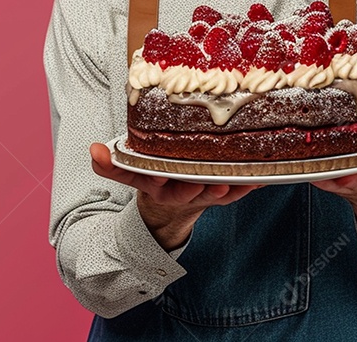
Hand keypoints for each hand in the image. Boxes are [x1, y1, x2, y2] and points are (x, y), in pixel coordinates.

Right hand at [89, 143, 261, 249]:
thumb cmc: (156, 177)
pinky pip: (239, 191)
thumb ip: (111, 164)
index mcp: (157, 186)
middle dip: (203, 186)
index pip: (154, 184)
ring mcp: (204, 194)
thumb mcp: (131, 173)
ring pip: (219, 192)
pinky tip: (264, 176)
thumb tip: (92, 150)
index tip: (162, 175)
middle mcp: (181, 192)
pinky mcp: (224, 193)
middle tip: (214, 180)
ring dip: (232, 186)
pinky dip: (252, 185)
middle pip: (191, 190)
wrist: (172, 205)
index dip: (158, 181)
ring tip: (244, 178)